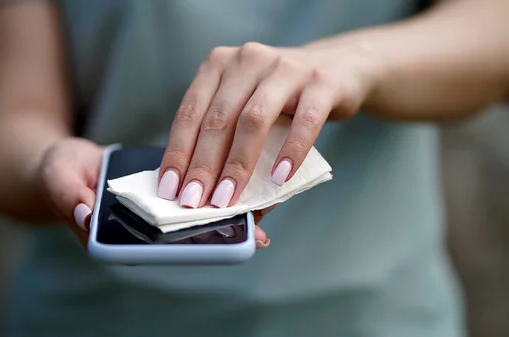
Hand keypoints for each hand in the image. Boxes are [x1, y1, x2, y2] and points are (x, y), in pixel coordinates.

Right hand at [37, 138, 269, 247]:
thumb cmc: (58, 174)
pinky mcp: (163, 192)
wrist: (66, 162)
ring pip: (192, 217)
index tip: (222, 245)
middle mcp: (141, 228)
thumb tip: (84, 214)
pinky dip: (213, 186)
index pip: (158, 249)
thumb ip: (67, 197)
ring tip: (260, 207)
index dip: (190, 249)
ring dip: (224, 212)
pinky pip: (190, 191)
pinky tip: (239, 178)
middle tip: (257, 235)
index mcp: (119, 236)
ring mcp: (154, 211)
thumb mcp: (57, 179)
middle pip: (184, 237)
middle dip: (220, 234)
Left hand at [159, 41, 379, 209]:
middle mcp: (247, 60)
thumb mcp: (250, 112)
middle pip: (218, 119)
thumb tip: (223, 211)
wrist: (337, 69)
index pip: (190, 113)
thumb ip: (231, 150)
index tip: (171, 190)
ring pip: (253, 119)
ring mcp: (285, 68)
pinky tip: (280, 178)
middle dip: (203, 166)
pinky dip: (290, 152)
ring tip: (229, 197)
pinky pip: (304, 121)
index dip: (178, 153)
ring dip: (238, 164)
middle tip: (195, 202)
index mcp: (219, 65)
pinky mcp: (320, 83)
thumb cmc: (282, 100)